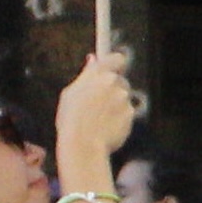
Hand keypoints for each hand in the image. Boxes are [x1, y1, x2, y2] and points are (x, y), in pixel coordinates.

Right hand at [57, 49, 137, 170]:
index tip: (114, 70)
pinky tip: (107, 126)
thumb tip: (93, 59)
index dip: (116, 64)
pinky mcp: (131, 112)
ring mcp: (124, 97)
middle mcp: (114, 82)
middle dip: (113, 90)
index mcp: (98, 74)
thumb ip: (86, 75)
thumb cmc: (71, 119)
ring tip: (100, 118)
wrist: (83, 144)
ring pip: (124, 97)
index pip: (117, 59)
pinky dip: (120, 118)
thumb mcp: (70, 93)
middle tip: (100, 104)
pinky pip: (127, 112)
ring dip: (117, 104)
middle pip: (120, 81)